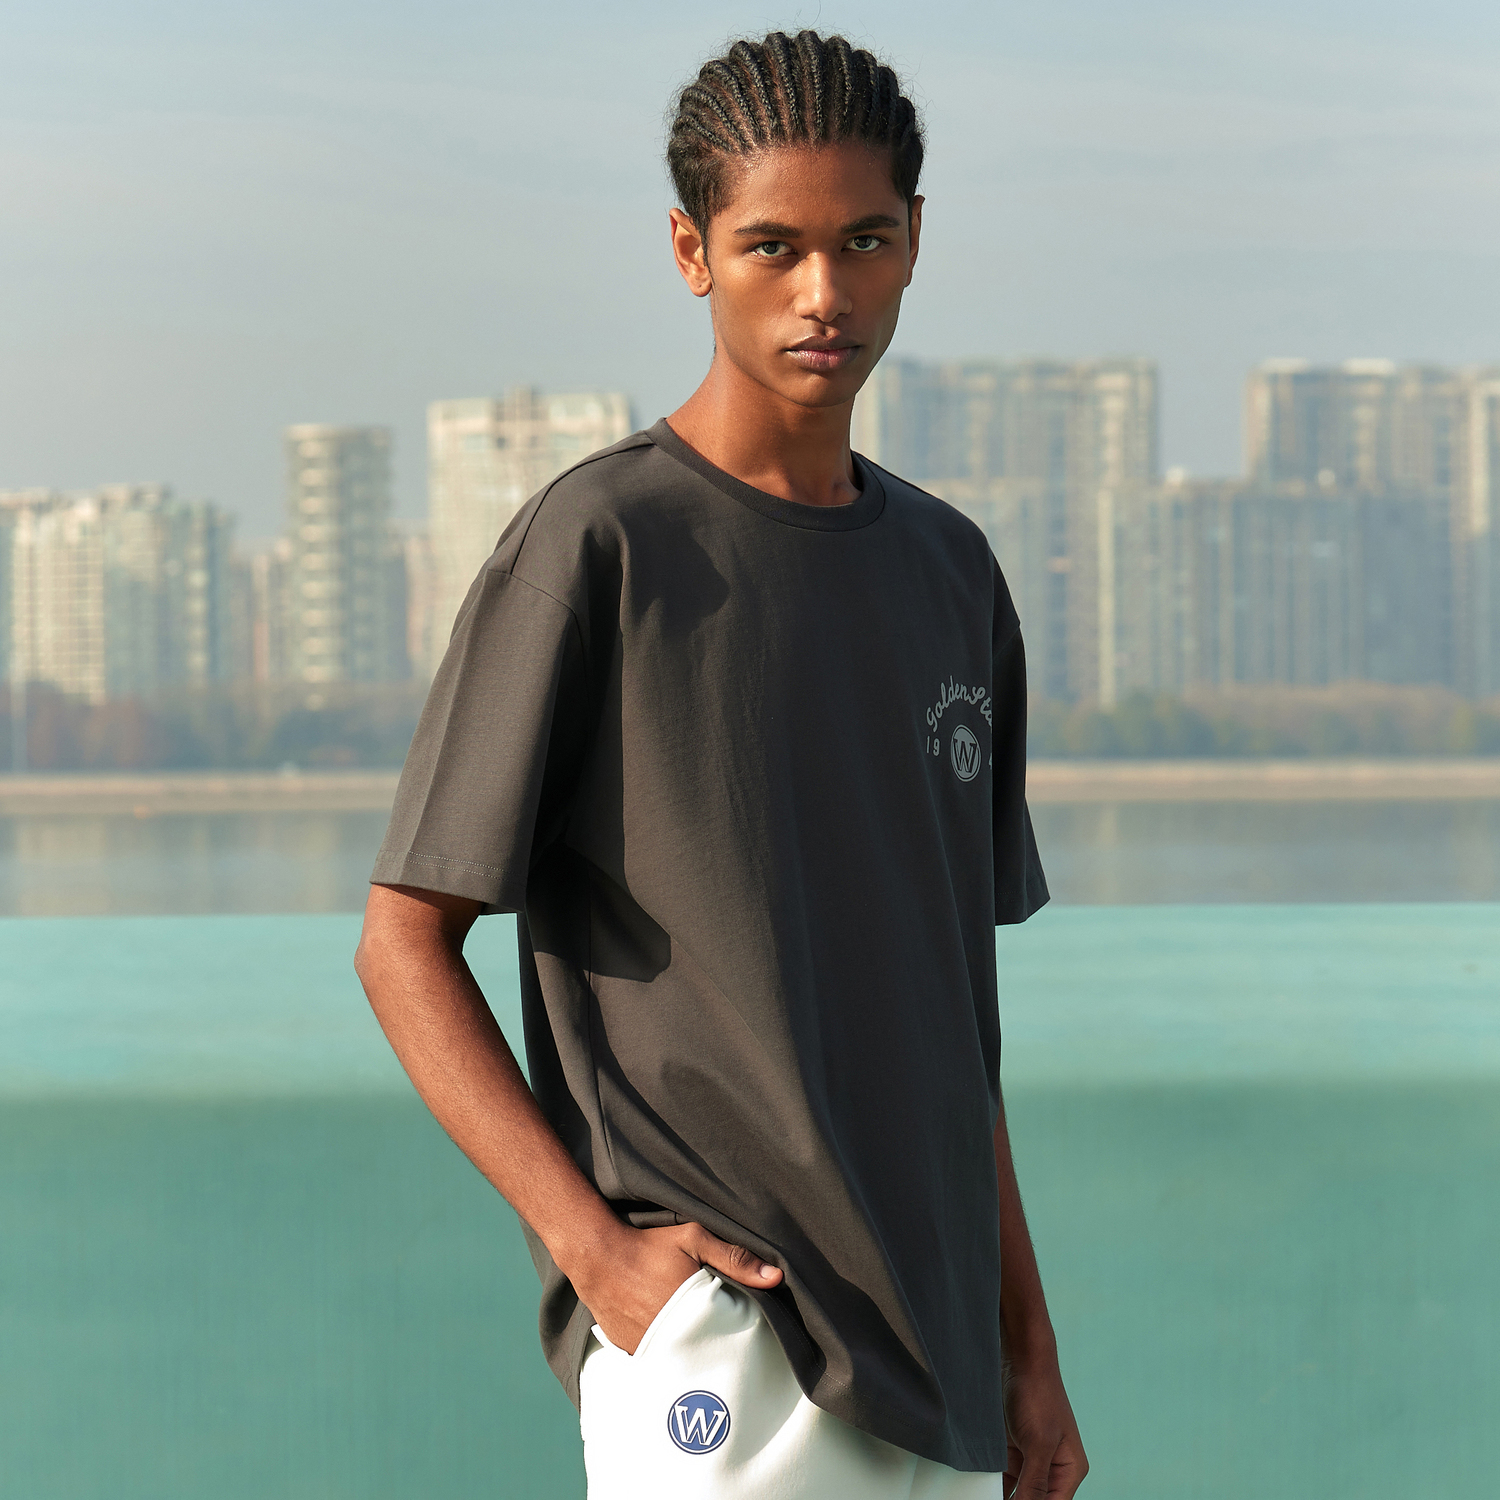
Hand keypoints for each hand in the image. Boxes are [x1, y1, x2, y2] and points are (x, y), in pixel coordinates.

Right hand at [570, 1220, 782, 1354]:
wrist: (596, 1256)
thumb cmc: (648, 1245)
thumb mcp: (694, 1240)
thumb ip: (735, 1258)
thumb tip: (776, 1277)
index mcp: (692, 1312)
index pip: (727, 1333)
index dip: (737, 1330)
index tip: (744, 1324)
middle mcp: (671, 1337)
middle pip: (705, 1347)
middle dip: (714, 1339)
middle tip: (718, 1326)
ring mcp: (648, 1348)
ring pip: (681, 1354)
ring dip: (689, 1345)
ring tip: (694, 1330)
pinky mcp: (631, 1351)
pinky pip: (658, 1355)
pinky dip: (666, 1347)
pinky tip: (669, 1331)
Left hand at [1001, 1346, 1087, 1498]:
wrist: (1021, 1360)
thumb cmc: (1038, 1395)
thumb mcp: (1038, 1443)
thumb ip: (1035, 1482)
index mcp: (1070, 1470)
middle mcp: (1054, 1468)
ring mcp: (1033, 1459)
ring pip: (1019, 1492)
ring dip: (1005, 1495)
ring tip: (987, 1496)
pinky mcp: (1015, 1451)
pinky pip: (1006, 1478)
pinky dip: (996, 1485)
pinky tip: (984, 1489)